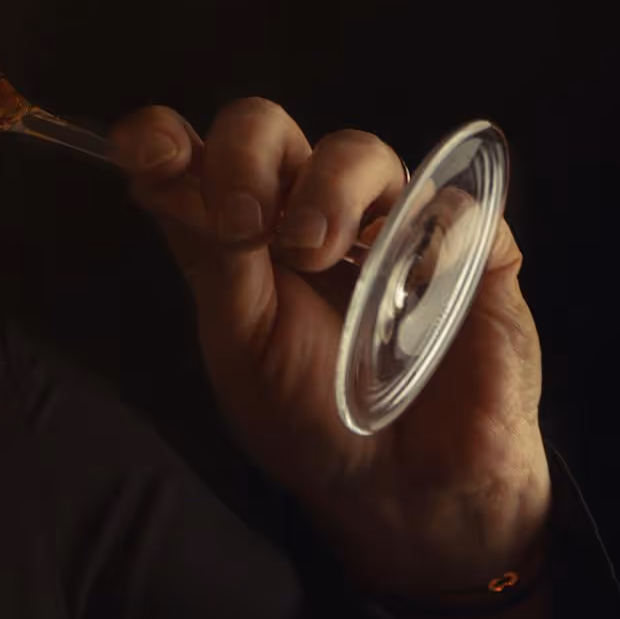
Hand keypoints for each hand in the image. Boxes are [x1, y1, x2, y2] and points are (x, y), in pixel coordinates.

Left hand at [110, 98, 550, 592]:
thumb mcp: (241, 344)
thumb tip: (167, 173)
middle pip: (266, 127)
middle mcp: (304, 210)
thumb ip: (214, 259)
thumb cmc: (309, 417)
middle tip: (243, 225)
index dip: (162, 137)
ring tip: (316, 252)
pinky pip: (457, 202)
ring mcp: (388, 221)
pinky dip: (428, 225)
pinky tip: (413, 275)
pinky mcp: (469, 247)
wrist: (400, 490)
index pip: (190, 155)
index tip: (150, 152)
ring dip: (325, 188)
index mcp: (236, 231)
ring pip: (357, 150)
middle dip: (244, 157)